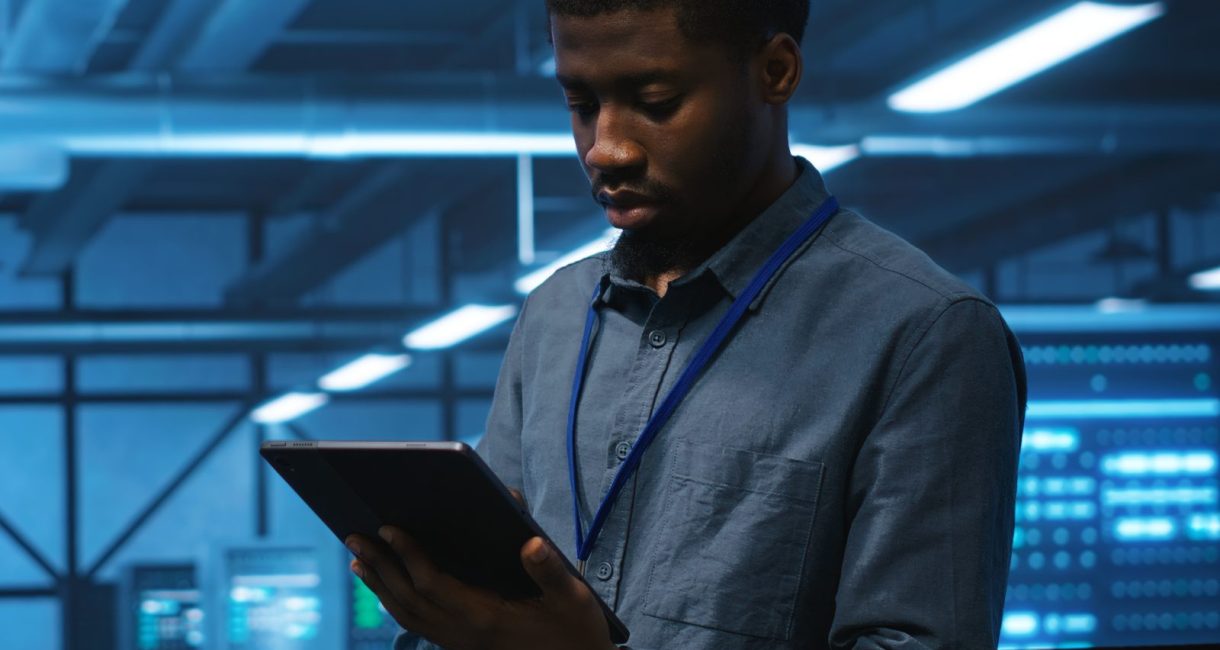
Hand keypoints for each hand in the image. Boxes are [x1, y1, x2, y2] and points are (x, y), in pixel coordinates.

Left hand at [347, 527, 614, 649]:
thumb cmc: (576, 633)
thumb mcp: (574, 600)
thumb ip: (550, 570)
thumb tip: (530, 540)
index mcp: (485, 618)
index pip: (433, 583)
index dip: (408, 555)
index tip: (389, 528)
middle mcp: (463, 633)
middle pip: (409, 597)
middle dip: (380, 565)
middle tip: (354, 536)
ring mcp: (459, 642)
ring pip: (407, 614)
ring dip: (380, 585)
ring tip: (359, 558)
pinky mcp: (460, 645)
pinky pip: (417, 624)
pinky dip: (395, 603)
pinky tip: (387, 586)